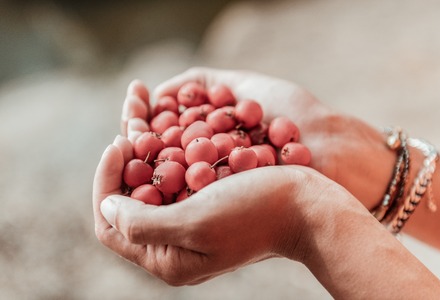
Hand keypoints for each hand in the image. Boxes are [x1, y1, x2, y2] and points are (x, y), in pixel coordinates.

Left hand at [93, 138, 334, 284]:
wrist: (307, 205)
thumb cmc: (256, 213)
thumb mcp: (194, 223)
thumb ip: (141, 224)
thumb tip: (106, 208)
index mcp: (167, 258)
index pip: (111, 224)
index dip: (105, 182)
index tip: (118, 143)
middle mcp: (174, 242)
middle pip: (129, 199)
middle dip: (125, 157)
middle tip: (130, 118)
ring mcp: (191, 220)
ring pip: (151, 181)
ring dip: (144, 146)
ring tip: (142, 106)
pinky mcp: (206, 201)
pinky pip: (175, 173)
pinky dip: (168, 147)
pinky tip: (169, 121)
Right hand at [145, 68, 395, 207]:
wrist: (330, 148)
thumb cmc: (292, 112)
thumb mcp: (242, 85)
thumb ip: (198, 83)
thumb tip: (155, 93)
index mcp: (207, 134)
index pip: (162, 126)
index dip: (145, 113)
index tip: (134, 97)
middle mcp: (205, 161)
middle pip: (158, 151)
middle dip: (139, 134)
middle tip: (129, 120)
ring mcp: (210, 186)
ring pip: (165, 173)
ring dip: (147, 157)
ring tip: (133, 138)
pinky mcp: (219, 206)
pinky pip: (184, 193)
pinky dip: (168, 177)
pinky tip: (154, 161)